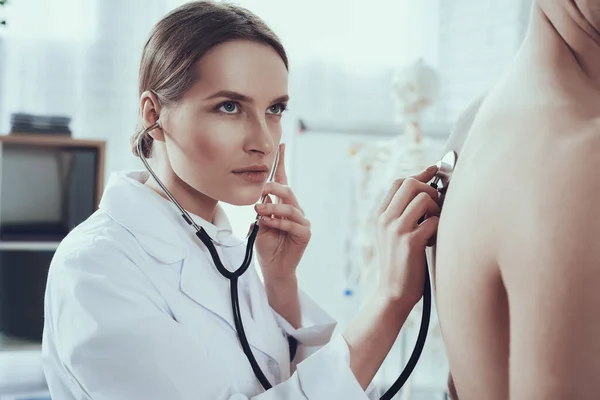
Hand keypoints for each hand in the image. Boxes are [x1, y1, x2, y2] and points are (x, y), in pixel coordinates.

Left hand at [254, 143, 310, 282]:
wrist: (272, 267)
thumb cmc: (265, 245)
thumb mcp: (258, 223)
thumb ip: (261, 209)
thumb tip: (260, 198)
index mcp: (282, 204)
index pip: (282, 180)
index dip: (282, 163)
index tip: (280, 145)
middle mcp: (293, 209)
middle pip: (286, 190)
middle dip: (273, 187)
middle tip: (259, 189)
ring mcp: (301, 221)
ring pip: (289, 207)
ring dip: (272, 208)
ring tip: (258, 211)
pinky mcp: (304, 233)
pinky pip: (293, 223)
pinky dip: (279, 222)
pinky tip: (268, 223)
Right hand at [375, 166, 440, 306]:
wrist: (393, 293)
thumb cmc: (400, 265)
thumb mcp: (392, 236)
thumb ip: (402, 215)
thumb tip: (425, 193)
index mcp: (380, 216)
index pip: (399, 182)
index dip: (419, 174)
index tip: (433, 170)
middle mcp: (385, 219)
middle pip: (411, 183)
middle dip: (430, 189)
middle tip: (436, 206)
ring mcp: (396, 229)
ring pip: (424, 198)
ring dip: (436, 209)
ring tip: (434, 226)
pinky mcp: (410, 242)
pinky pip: (433, 220)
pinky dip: (439, 228)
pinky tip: (434, 240)